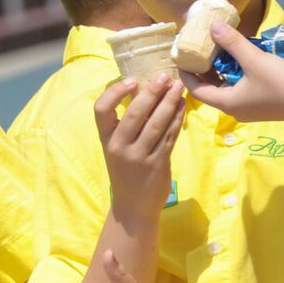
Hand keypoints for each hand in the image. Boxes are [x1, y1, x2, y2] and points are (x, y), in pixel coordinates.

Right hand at [94, 73, 184, 220]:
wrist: (133, 206)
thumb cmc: (125, 170)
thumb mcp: (118, 147)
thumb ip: (128, 123)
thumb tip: (144, 90)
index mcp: (106, 139)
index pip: (101, 109)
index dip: (114, 92)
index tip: (132, 81)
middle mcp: (119, 147)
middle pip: (135, 113)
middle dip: (152, 91)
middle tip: (165, 76)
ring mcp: (139, 156)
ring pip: (157, 123)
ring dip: (170, 102)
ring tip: (178, 87)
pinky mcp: (158, 163)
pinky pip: (170, 135)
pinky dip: (177, 118)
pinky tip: (182, 106)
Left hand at [179, 22, 283, 122]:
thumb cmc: (281, 83)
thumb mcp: (253, 59)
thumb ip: (232, 42)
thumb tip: (212, 26)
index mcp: (226, 103)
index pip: (196, 90)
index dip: (186, 74)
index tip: (181, 58)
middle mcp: (234, 109)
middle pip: (210, 89)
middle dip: (204, 70)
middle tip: (199, 50)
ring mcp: (249, 109)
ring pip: (226, 89)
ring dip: (221, 71)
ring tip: (218, 50)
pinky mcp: (262, 105)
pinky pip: (241, 89)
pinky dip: (236, 75)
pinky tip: (240, 59)